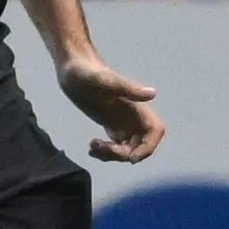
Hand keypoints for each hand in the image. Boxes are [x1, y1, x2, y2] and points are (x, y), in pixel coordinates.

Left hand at [57, 48, 163, 162]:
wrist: (72, 70)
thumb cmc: (88, 73)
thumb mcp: (106, 81)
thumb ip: (128, 88)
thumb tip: (152, 94)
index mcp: (137, 107)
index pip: (155, 131)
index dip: (148, 147)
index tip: (130, 157)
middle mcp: (133, 116)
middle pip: (140, 145)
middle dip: (124, 153)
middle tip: (102, 148)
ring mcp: (123, 122)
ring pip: (128, 148)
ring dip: (113, 155)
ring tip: (93, 147)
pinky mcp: (110, 124)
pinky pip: (116, 145)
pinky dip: (106, 151)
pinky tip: (91, 147)